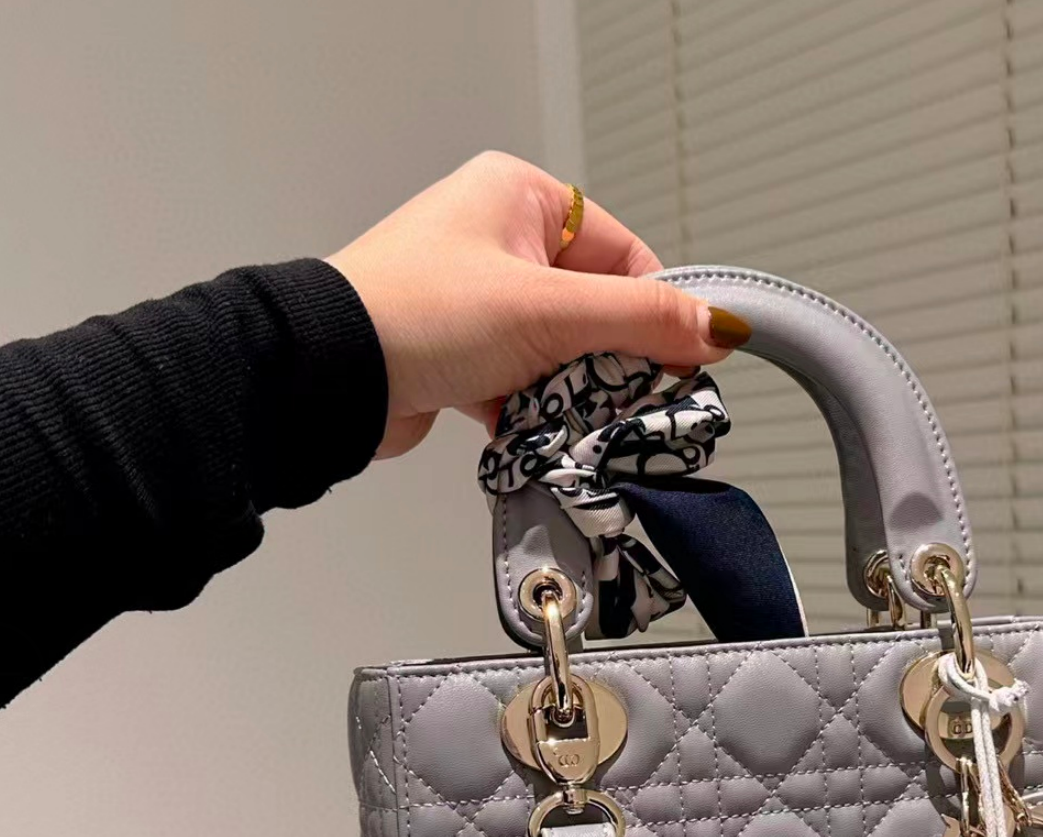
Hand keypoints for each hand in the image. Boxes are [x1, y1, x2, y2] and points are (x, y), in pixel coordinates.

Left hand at [327, 151, 749, 458]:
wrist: (328, 377)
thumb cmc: (418, 313)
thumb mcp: (550, 311)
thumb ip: (641, 319)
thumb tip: (715, 327)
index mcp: (522, 198)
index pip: (624, 255)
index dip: (656, 312)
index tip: (680, 363)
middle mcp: (500, 241)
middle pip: (597, 310)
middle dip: (611, 362)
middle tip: (626, 401)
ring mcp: (479, 301)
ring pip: (563, 353)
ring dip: (572, 393)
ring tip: (570, 418)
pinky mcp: (462, 354)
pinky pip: (526, 384)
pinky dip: (536, 413)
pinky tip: (536, 432)